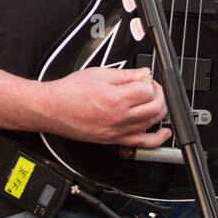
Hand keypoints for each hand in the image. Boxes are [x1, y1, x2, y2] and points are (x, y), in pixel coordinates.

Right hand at [40, 66, 171, 147]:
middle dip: (158, 94)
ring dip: (159, 110)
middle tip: (152, 87)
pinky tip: (164, 133)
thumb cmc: (70, 92)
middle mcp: (119, 117)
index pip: (147, 89)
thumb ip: (125, 75)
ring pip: (151, 123)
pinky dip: (158, 139)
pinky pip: (142, 144)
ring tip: (155, 101)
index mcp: (116, 98)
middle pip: (154, 107)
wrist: (53, 109)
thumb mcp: (99, 74)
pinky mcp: (114, 140)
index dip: (148, 80)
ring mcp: (118, 131)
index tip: (144, 77)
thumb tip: (143, 74)